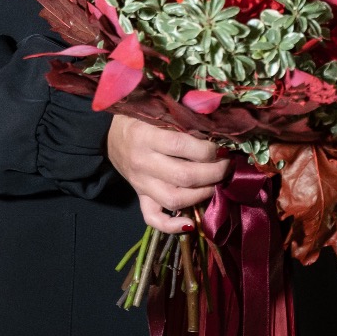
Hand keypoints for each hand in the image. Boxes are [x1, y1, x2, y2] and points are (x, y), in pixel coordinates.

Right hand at [107, 114, 227, 232]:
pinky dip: (172, 225)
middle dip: (214, 173)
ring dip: (202, 194)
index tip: (221, 146)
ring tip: (217, 183)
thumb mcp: (157, 110)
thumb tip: (216, 126)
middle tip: (227, 165)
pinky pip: (153, 218)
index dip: (208, 149)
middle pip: (184, 176)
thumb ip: (182, 117)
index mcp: (145, 136)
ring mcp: (141, 183)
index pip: (182, 147)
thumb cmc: (139, 117)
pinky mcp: (140, 197)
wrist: (109, 135)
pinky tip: (190, 224)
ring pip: (174, 199)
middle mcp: (143, 162)